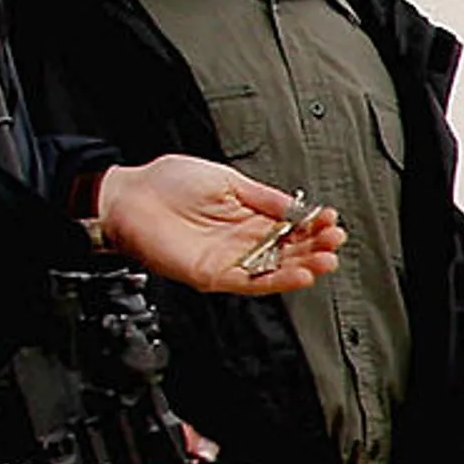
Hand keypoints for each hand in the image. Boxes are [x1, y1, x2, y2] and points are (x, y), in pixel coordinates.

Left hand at [98, 156, 345, 294]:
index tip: (330, 219)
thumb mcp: (226, 180)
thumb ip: (263, 197)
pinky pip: (251, 283)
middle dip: (316, 246)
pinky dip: (277, 281)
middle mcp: (242, 241)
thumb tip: (297, 206)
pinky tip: (300, 274)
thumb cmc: (166, 183)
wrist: (128, 197)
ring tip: (327, 259)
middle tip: (335, 240)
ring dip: (304, 267)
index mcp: (248, 217)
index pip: (290, 226)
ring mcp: (228, 260)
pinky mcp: (213, 275)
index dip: (312, 224)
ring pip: (275, 270)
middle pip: (289, 250)